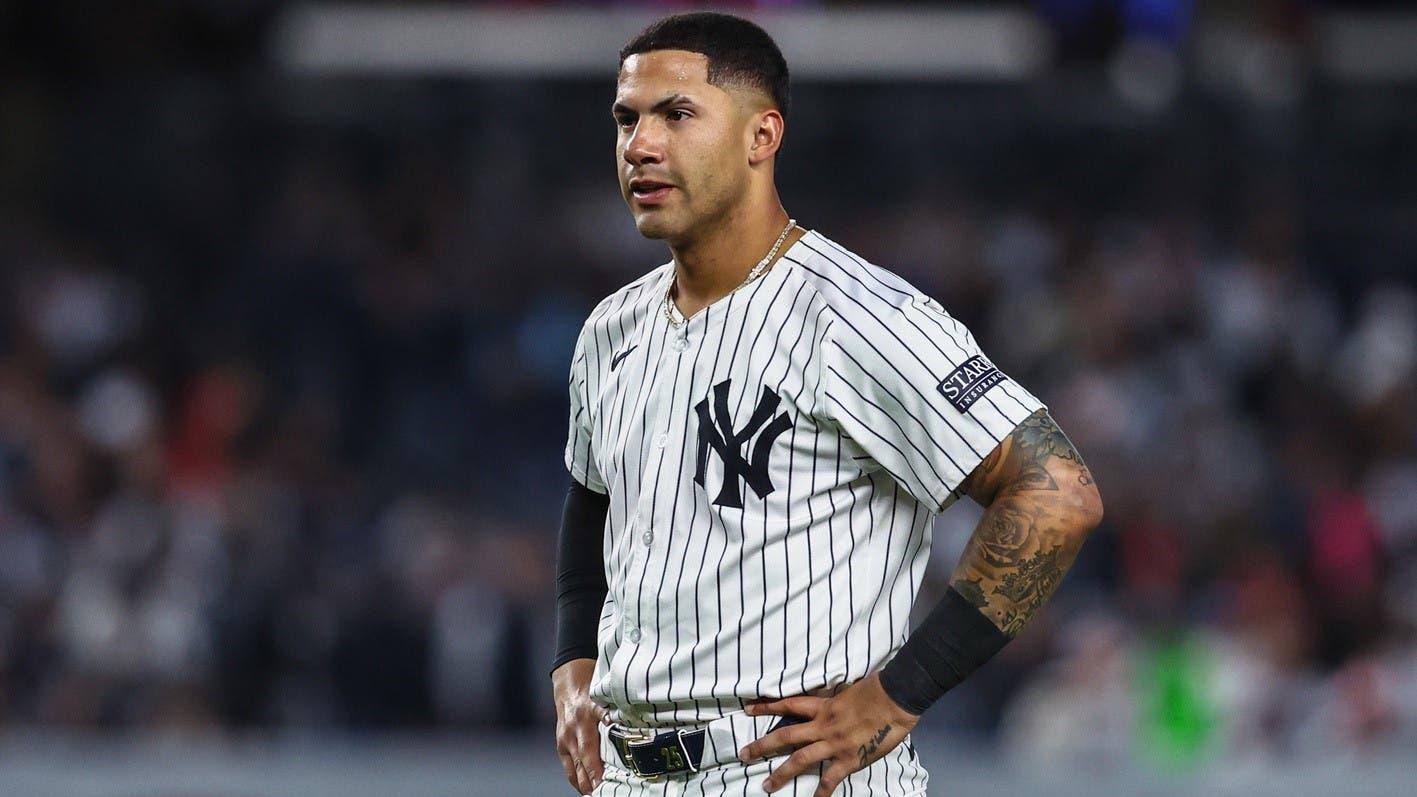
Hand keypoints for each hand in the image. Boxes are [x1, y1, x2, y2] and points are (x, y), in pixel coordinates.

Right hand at [552, 659, 606, 794]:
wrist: (568, 682)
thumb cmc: (590, 689)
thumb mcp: (603, 695)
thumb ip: (613, 711)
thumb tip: (628, 724)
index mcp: (585, 718)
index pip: (589, 750)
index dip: (595, 769)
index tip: (602, 782)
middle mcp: (572, 731)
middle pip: (581, 763)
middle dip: (590, 781)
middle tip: (600, 794)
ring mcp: (564, 739)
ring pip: (573, 768)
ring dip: (584, 784)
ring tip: (594, 795)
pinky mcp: (561, 745)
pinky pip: (568, 767)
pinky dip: (576, 780)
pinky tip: (586, 790)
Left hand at [737, 672, 918, 796]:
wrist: (896, 698)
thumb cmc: (877, 689)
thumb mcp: (849, 691)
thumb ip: (837, 702)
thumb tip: (834, 705)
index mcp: (823, 707)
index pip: (788, 705)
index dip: (767, 707)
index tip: (748, 709)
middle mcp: (822, 726)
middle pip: (785, 736)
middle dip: (762, 746)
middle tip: (743, 755)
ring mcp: (834, 744)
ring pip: (800, 760)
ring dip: (781, 774)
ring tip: (766, 786)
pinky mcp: (849, 759)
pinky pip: (831, 780)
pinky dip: (821, 794)